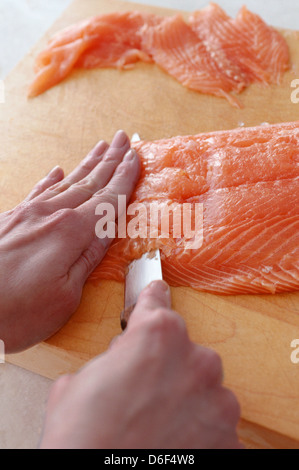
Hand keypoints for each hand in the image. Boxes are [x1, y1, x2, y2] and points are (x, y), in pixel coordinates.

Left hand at [0, 131, 139, 351]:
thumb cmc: (15, 314)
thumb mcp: (65, 296)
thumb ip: (87, 260)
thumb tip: (103, 233)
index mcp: (69, 232)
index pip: (107, 199)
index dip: (124, 178)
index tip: (135, 158)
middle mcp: (48, 215)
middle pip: (88, 182)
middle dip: (109, 160)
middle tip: (123, 139)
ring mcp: (25, 215)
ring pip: (64, 183)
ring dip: (86, 165)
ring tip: (100, 148)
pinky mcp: (8, 221)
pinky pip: (36, 192)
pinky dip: (50, 180)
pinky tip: (57, 171)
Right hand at [39, 280, 242, 448]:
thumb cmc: (83, 437)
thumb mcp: (78, 381)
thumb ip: (110, 359)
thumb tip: (118, 362)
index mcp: (158, 335)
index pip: (158, 302)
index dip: (153, 299)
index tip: (158, 294)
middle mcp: (196, 360)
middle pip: (184, 350)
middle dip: (165, 365)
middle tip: (140, 392)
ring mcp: (218, 401)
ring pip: (204, 388)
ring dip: (185, 399)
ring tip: (156, 423)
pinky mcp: (230, 439)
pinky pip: (214, 424)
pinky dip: (198, 430)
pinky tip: (173, 442)